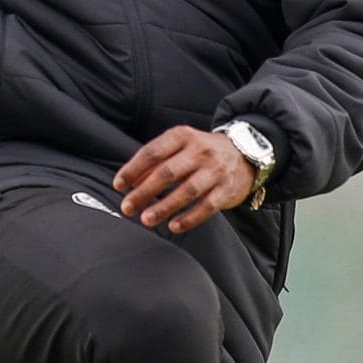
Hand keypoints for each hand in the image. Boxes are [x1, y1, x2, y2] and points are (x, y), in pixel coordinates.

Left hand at [114, 126, 256, 233]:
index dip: (133, 169)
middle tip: (127, 207)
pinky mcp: (226, 189)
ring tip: (146, 220)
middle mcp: (200, 151)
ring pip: (187, 190)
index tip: (118, 185)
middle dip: (144, 192)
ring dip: (164, 207)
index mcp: (183, 136)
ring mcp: (215, 170)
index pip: (153, 152)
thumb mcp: (179, 147)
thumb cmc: (201, 153)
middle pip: (168, 172)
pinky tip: (173, 226)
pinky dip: (189, 218)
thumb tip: (129, 183)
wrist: (244, 154)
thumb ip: (154, 162)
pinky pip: (206, 206)